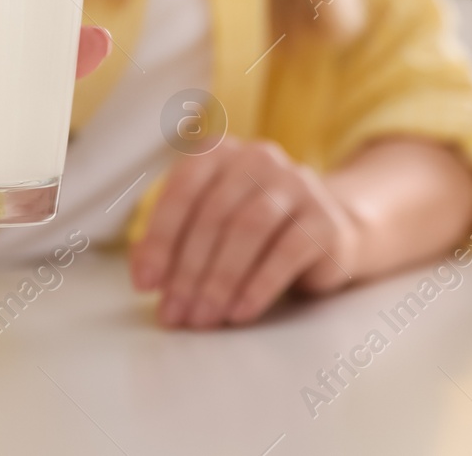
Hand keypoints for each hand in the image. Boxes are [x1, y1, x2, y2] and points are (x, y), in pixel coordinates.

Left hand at [130, 139, 361, 328]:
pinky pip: (287, 250)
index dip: (160, 238)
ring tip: (204, 318)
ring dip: (220, 279)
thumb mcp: (209, 229)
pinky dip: (258, 285)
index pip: (184, 188)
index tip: (146, 285)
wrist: (327, 234)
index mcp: (221, 153)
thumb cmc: (253, 234)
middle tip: (176, 313)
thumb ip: (172, 243)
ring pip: (248, 228)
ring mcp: (297, 183)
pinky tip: (240, 313)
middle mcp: (259, 158)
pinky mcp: (324, 218)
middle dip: (189, 270)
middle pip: (215, 214)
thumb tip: (144, 276)